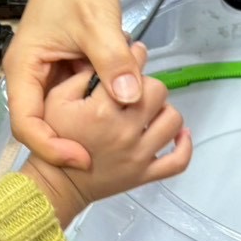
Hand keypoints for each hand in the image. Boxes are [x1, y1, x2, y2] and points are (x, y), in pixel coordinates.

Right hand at [6, 0, 145, 169]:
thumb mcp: (96, 22)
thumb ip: (113, 61)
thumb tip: (131, 99)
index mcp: (22, 69)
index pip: (25, 125)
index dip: (52, 148)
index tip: (82, 159)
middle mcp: (30, 77)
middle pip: (45, 125)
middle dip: (74, 140)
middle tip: (106, 154)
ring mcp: (49, 75)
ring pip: (67, 113)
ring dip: (93, 121)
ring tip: (122, 128)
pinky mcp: (68, 70)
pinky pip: (83, 97)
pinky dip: (104, 104)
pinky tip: (127, 108)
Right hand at [27, 45, 190, 207]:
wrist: (57, 183)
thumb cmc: (56, 139)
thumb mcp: (56, 98)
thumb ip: (82, 76)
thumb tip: (109, 64)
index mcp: (102, 111)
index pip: (132, 72)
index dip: (134, 58)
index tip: (131, 57)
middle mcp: (125, 132)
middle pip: (158, 92)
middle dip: (147, 84)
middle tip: (135, 88)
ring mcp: (138, 155)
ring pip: (172, 120)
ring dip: (163, 110)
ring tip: (150, 110)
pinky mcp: (145, 174)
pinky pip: (178, 161)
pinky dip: (184, 146)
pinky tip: (179, 133)